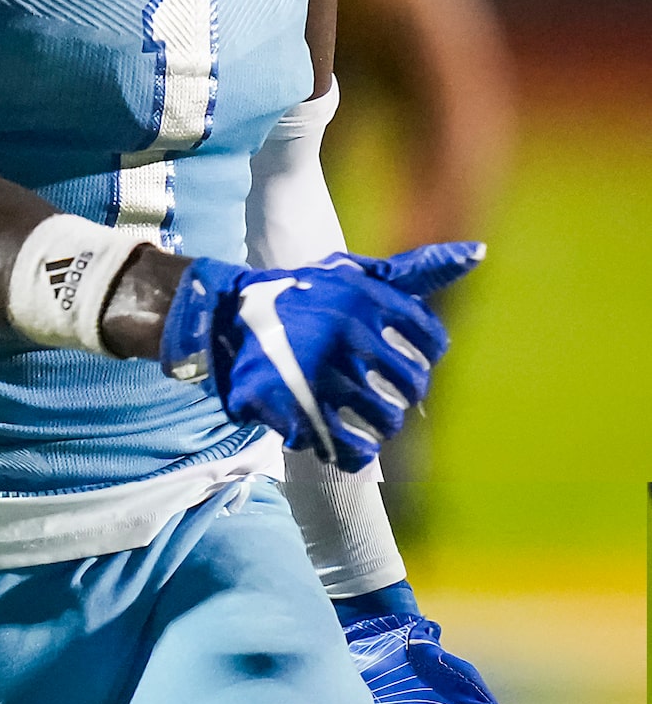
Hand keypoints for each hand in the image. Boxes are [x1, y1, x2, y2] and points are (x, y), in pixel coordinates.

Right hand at [158, 242, 479, 468]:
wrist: (224, 318)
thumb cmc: (303, 297)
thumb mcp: (356, 274)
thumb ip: (416, 270)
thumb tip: (479, 252)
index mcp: (367, 300)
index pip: (431, 343)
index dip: (419, 356)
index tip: (392, 357)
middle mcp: (349, 333)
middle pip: (411, 388)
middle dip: (397, 395)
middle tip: (371, 391)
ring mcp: (321, 372)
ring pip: (384, 420)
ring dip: (375, 424)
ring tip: (354, 415)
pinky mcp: (297, 406)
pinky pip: (351, 447)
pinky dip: (351, 450)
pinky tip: (340, 439)